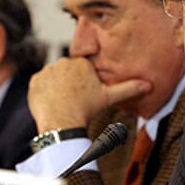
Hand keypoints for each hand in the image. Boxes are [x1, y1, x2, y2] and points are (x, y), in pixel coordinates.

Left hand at [28, 57, 151, 132]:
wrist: (62, 122)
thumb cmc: (87, 109)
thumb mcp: (109, 98)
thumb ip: (128, 88)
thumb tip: (149, 84)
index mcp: (81, 63)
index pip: (81, 69)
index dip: (83, 82)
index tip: (83, 94)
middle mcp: (63, 62)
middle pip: (67, 72)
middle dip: (70, 82)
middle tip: (73, 99)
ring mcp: (47, 71)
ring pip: (54, 77)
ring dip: (57, 86)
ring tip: (62, 101)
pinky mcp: (35, 80)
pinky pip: (40, 84)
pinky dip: (44, 91)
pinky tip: (51, 102)